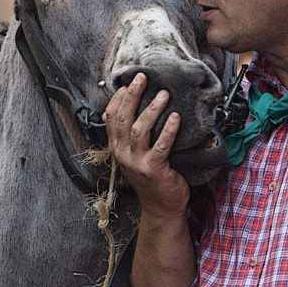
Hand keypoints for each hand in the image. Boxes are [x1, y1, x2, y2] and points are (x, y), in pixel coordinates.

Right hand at [103, 72, 189, 218]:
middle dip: (132, 95)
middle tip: (143, 78)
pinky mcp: (153, 169)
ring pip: (139, 129)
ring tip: (163, 94)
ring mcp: (137, 162)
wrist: (161, 208)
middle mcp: (123, 154)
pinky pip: (161, 146)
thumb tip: (141, 110)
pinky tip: (176, 118)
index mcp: (117, 148)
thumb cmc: (152, 180)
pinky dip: (168, 130)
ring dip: (151, 109)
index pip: (111, 118)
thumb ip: (134, 137)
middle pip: (124, 119)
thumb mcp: (136, 156)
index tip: (128, 83)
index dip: (118, 98)